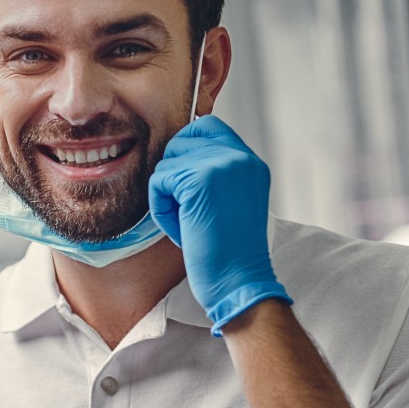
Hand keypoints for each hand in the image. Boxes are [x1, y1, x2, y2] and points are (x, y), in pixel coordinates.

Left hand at [148, 115, 291, 333]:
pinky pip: (158, 181)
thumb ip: (213, 174)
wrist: (239, 280)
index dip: (186, 149)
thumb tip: (177, 156)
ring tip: (188, 221)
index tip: (185, 183)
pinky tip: (182, 228)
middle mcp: (240, 157)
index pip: (208, 127)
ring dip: (167, 195)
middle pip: (182, 139)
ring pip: (167, 162)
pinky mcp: (199, 180)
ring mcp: (222, 165)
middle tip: (187, 207)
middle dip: (174, 173)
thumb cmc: (227, 251)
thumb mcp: (230, 201)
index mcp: (250, 162)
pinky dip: (161, 208)